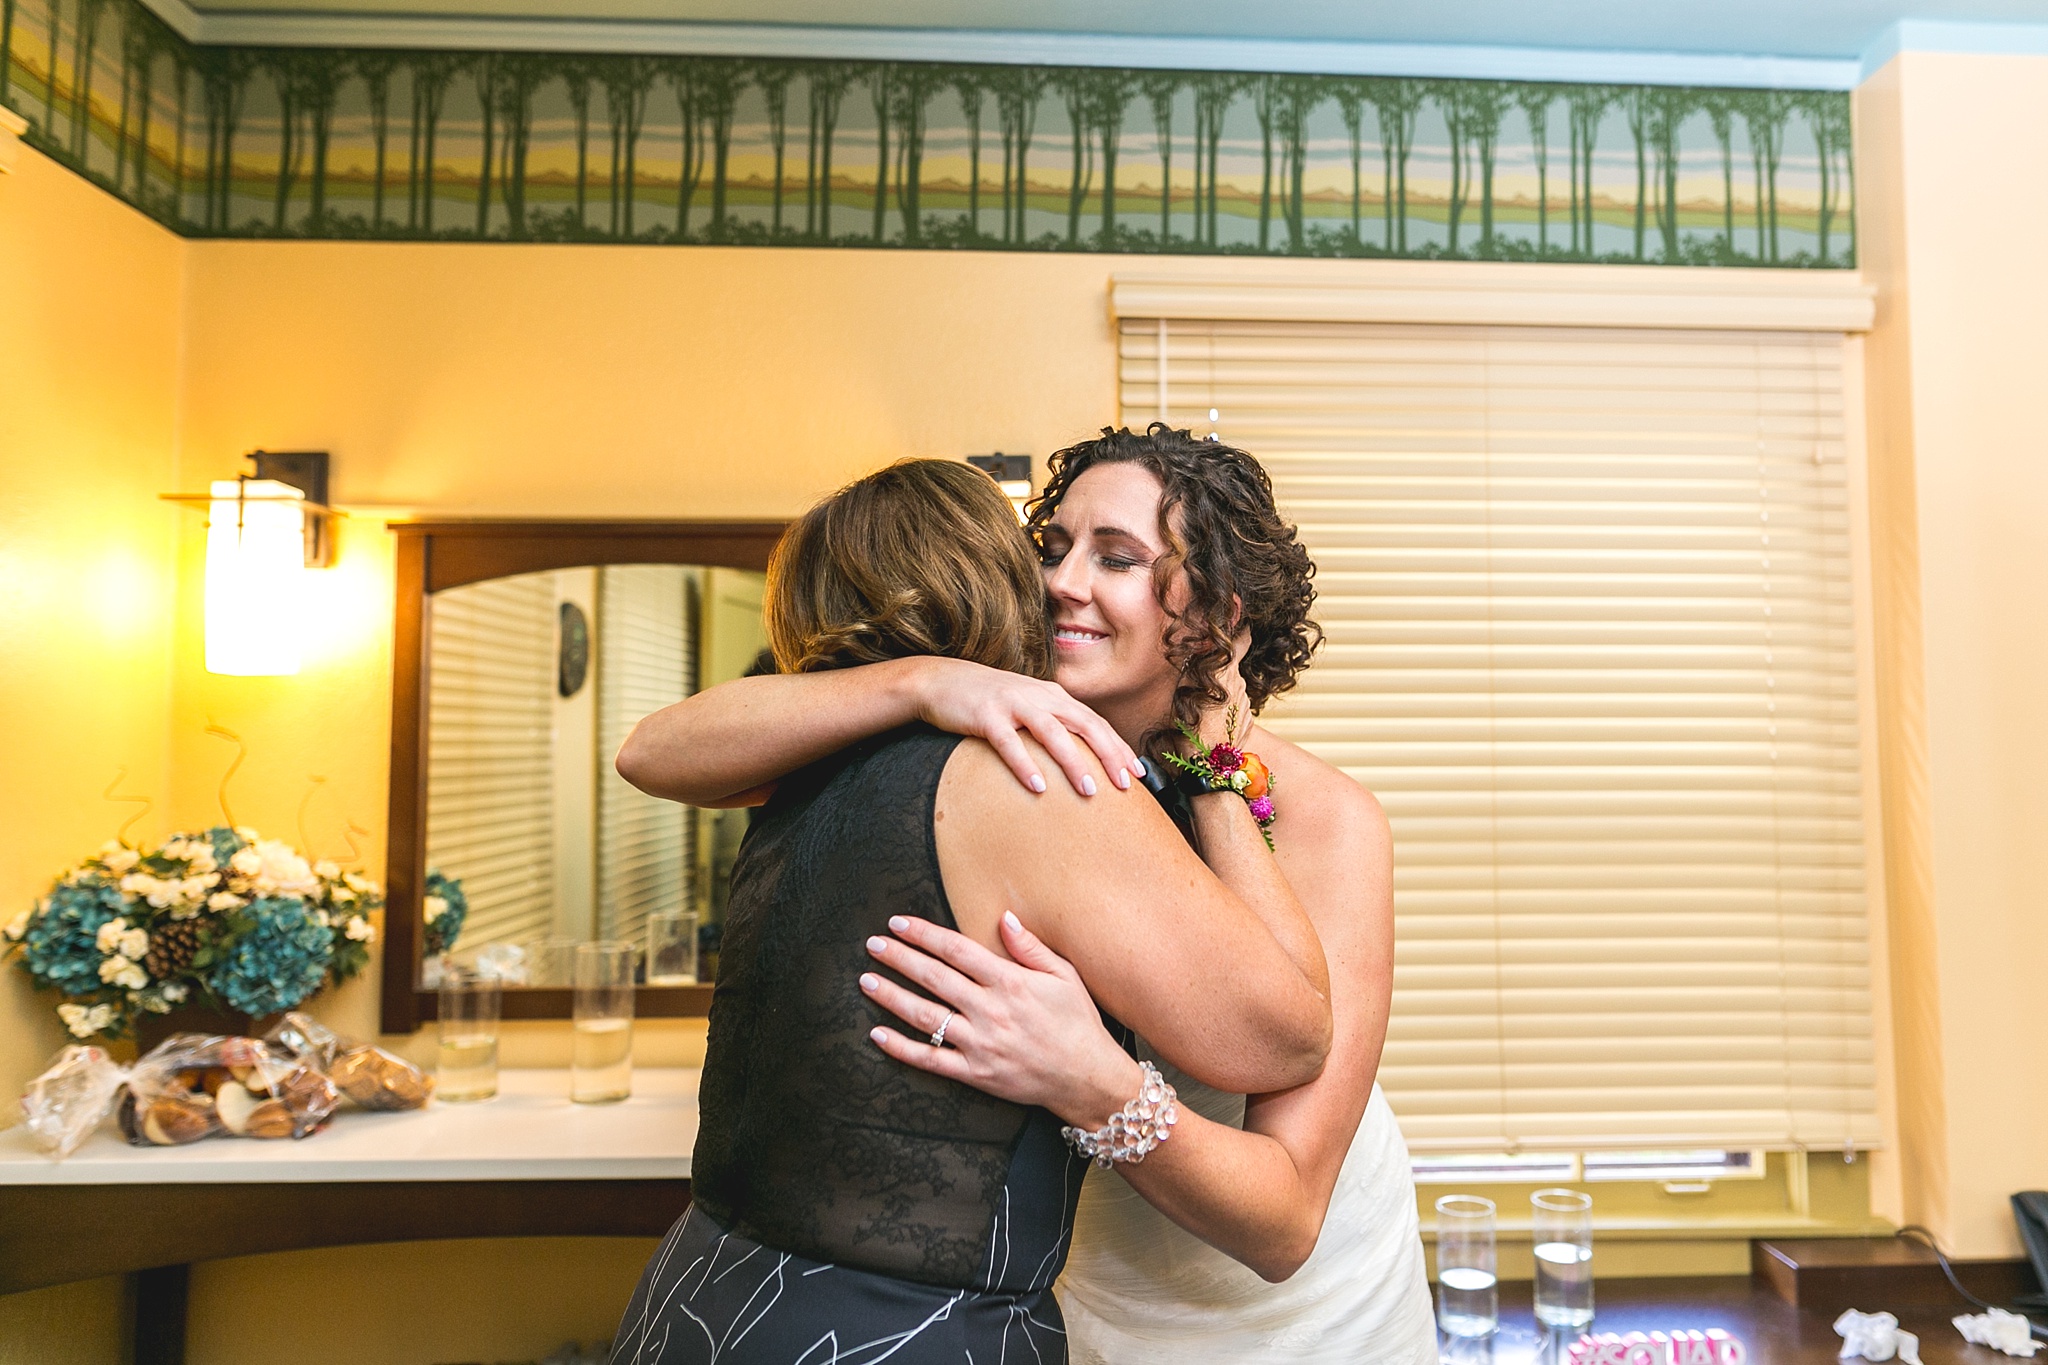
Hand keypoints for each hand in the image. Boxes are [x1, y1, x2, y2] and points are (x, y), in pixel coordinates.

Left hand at [862, 913, 1141, 1128]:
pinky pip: (931, 1060)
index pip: (956, 950)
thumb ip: (1030, 947)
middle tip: (873, 945)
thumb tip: (1004, 917)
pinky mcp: (976, 1073)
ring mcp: (980, 1044)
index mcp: (1010, 982)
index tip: (898, 924)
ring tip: (867, 981)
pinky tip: (877, 1034)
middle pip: (934, 978)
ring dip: (892, 996)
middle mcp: (991, 1010)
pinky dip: (901, 1048)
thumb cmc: (1078, 1024)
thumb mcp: (1064, 976)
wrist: (1088, 1079)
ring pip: (926, 1016)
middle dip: (899, 958)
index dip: (924, 934)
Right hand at [908, 657, 1140, 796]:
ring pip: (1053, 732)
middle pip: (1085, 724)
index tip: (1137, 774)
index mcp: (1053, 696)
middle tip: (1124, 786)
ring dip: (1074, 762)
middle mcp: (1039, 696)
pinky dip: (1025, 764)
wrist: (941, 680)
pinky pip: (1009, 742)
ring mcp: (1013, 704)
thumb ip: (1054, 725)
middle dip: (1109, 755)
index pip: (1096, 722)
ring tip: (1089, 791)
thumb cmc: (990, 701)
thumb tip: (1082, 760)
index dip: (1119, 747)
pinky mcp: (986, 716)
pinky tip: (1037, 787)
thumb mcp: (1028, 708)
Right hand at [1195, 629, 1254, 750]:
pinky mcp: (1247, 721)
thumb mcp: (1184, 685)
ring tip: (1202, 710)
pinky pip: (1236, 709)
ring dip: (1222, 695)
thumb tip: (1205, 646)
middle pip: (1231, 669)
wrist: (1205, 762)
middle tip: (1198, 684)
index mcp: (1226, 670)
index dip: (1240, 631)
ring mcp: (1246, 704)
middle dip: (1219, 672)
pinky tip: (1211, 723)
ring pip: (1234, 690)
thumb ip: (1196, 662)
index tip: (1238, 627)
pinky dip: (1226, 712)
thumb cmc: (1188, 723)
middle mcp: (1240, 683)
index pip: (1241, 639)